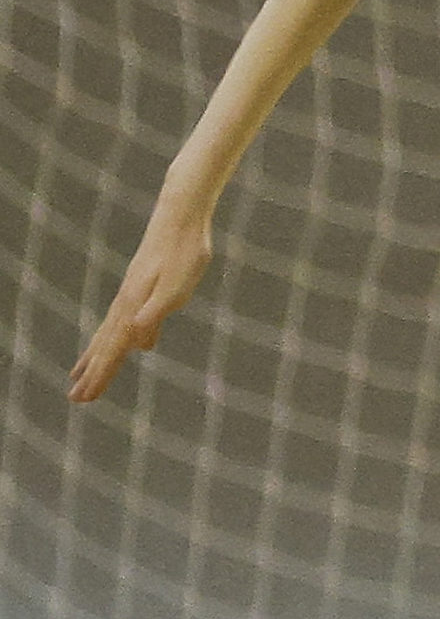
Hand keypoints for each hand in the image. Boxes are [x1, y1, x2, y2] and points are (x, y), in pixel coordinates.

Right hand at [70, 193, 216, 401]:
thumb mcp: (177, 287)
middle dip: (92, 374)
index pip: (114, 350)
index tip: (84, 398)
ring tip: (80, 376)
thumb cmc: (184, 253)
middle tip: (75, 399)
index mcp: (134, 308)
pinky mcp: (139, 289)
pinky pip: (120, 321)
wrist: (179, 218)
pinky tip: (125, 343)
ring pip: (108, 334)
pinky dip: (113, 336)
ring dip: (95, 357)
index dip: (100, 375)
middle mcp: (126, 304)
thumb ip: (156, 314)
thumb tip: (140, 343)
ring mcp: (130, 296)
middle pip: (105, 346)